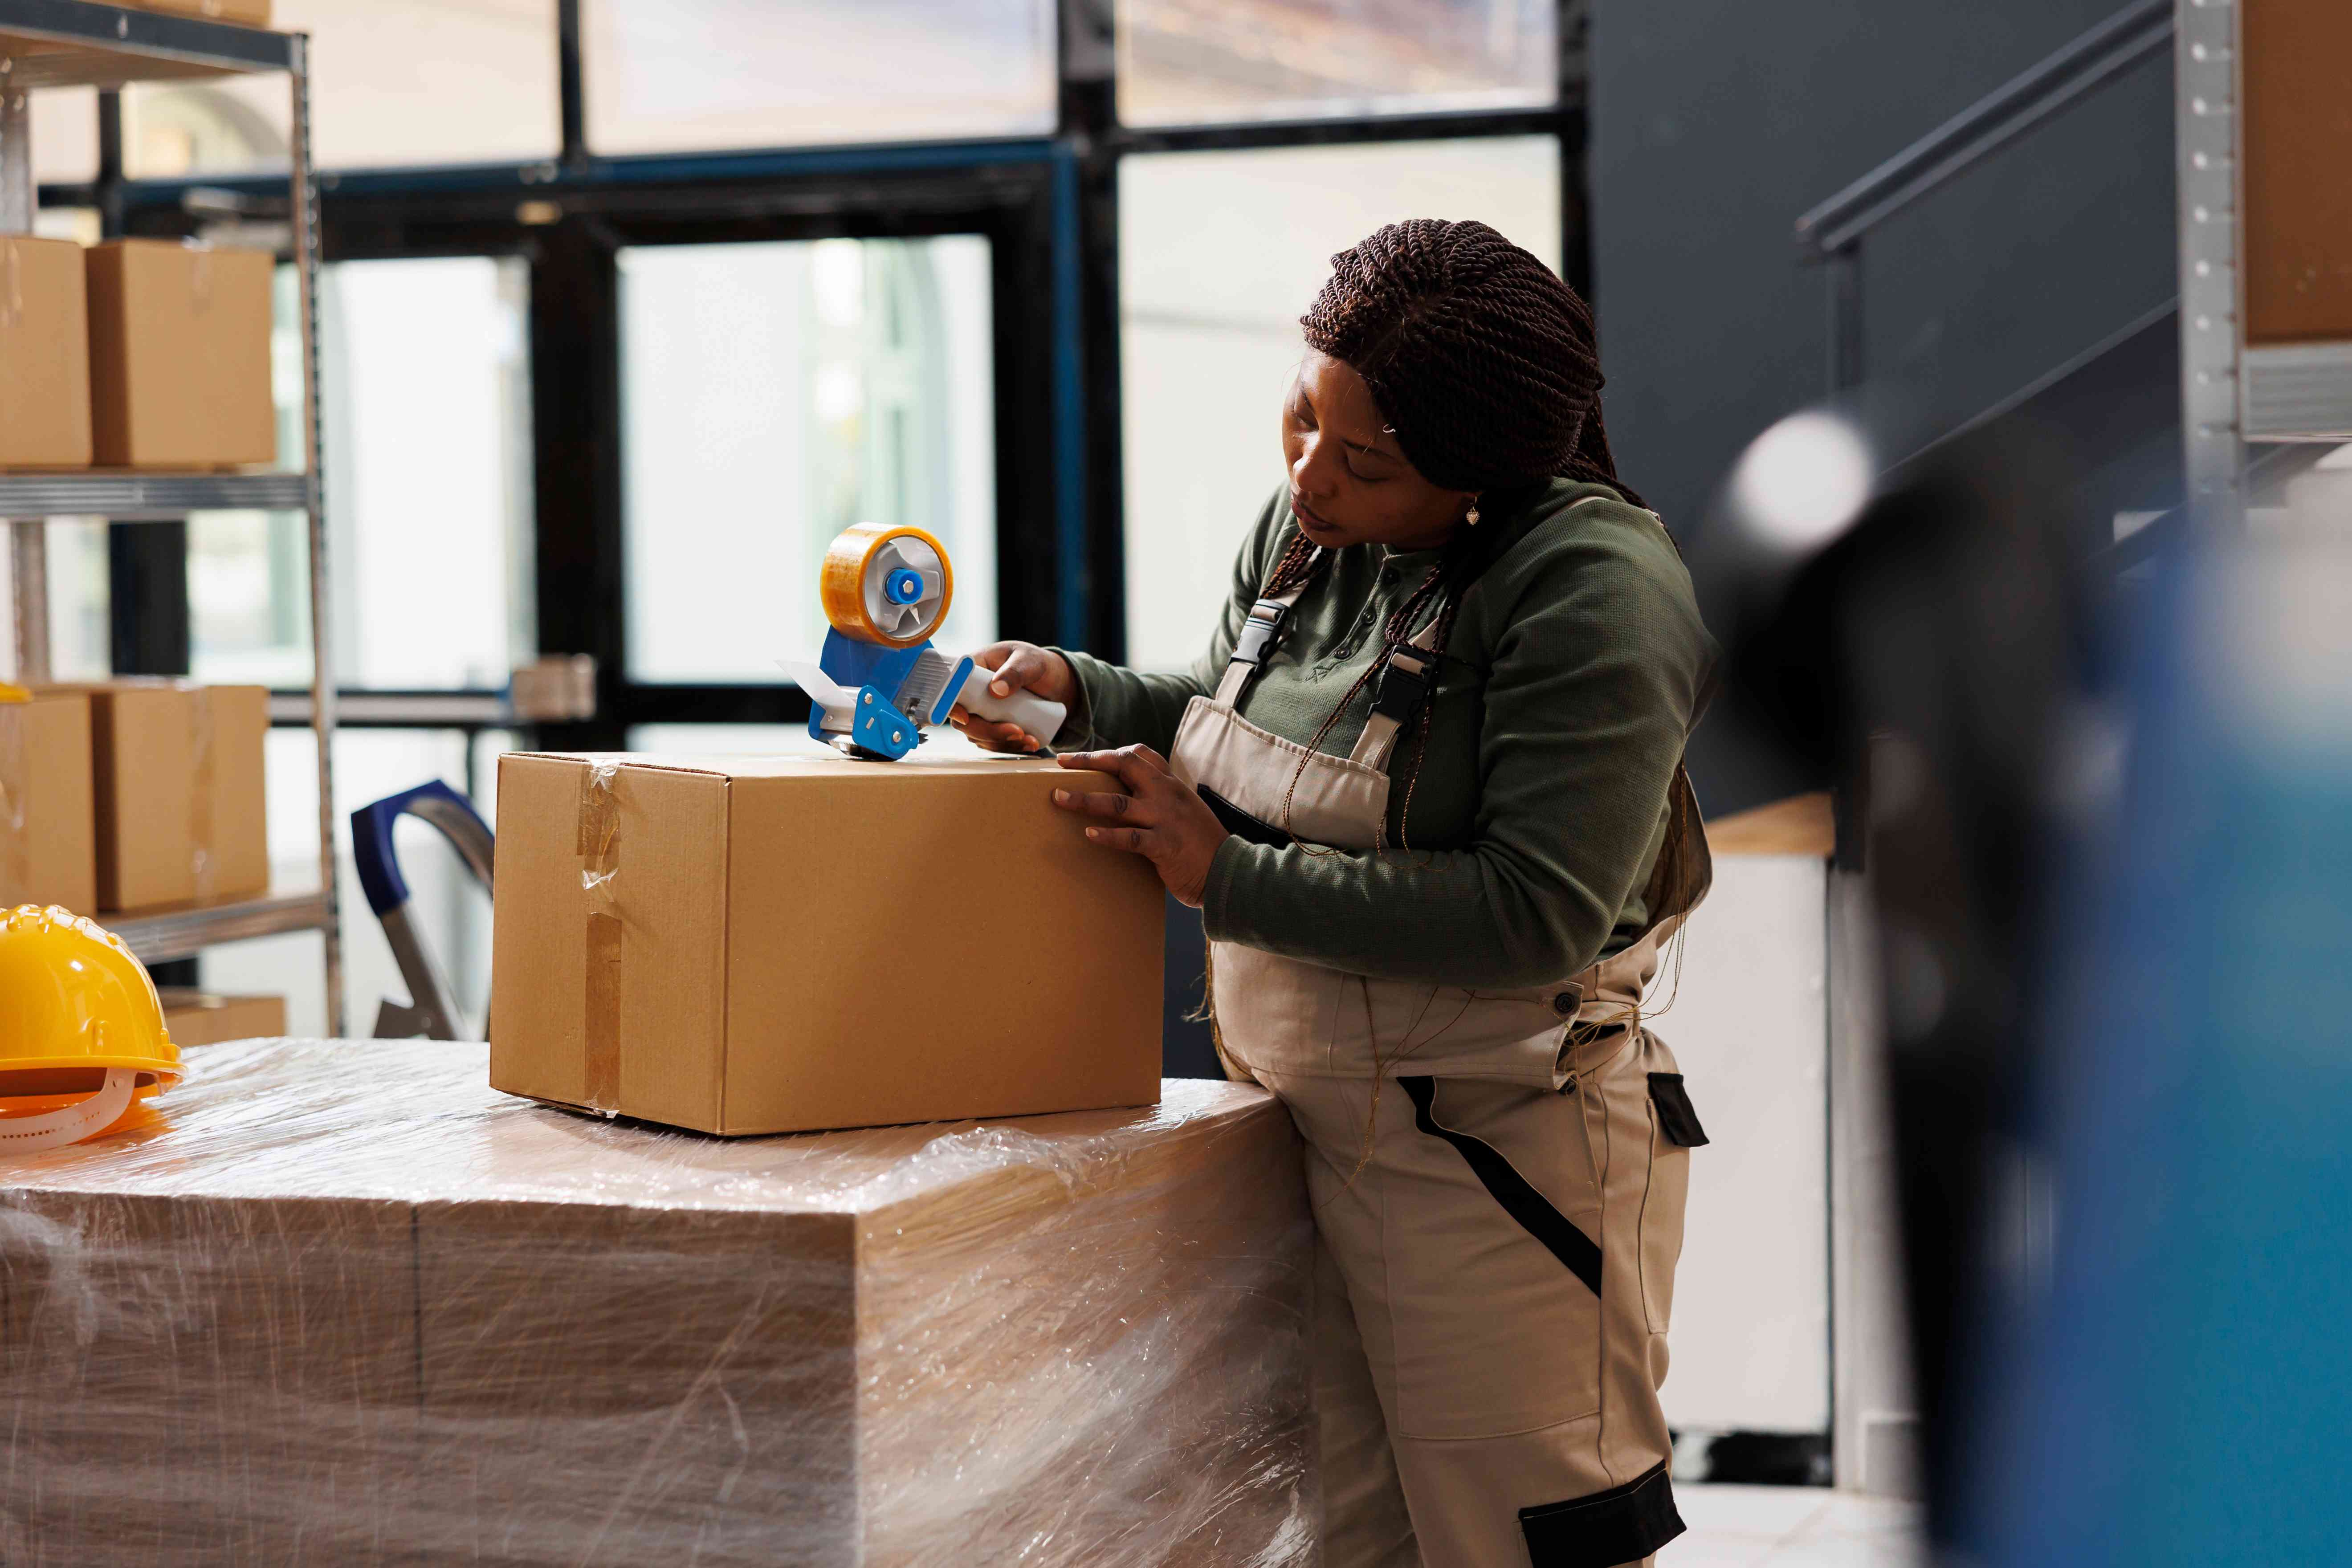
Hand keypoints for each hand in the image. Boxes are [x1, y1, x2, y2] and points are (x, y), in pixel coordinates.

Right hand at [950, 641, 1076, 752]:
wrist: (1055, 681)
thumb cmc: (1037, 663)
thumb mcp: (1030, 661)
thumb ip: (1015, 672)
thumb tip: (996, 689)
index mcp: (974, 670)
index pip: (952, 689)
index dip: (953, 706)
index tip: (965, 717)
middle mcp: (973, 693)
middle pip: (965, 720)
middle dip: (987, 731)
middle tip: (1016, 731)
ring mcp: (982, 713)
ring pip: (979, 736)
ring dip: (1002, 742)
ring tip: (1029, 739)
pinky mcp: (994, 727)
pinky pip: (995, 743)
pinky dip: (1011, 747)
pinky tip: (1031, 743)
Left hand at [1052, 745, 1228, 907]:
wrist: (1229, 870)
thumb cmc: (1202, 844)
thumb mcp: (1185, 810)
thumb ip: (1161, 799)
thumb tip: (1128, 797)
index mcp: (1171, 784)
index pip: (1140, 754)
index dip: (1108, 752)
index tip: (1081, 757)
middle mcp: (1167, 794)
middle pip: (1124, 765)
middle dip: (1089, 762)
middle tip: (1062, 764)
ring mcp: (1165, 818)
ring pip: (1117, 802)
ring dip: (1084, 800)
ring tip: (1058, 798)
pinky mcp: (1163, 844)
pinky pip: (1130, 838)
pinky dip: (1107, 836)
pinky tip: (1088, 835)